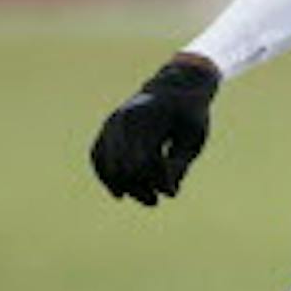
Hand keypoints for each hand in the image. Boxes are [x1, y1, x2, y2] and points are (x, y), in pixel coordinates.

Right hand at [89, 57, 219, 205]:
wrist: (172, 89)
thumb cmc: (188, 114)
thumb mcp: (193, 138)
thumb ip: (180, 164)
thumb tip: (167, 192)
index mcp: (146, 117)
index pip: (144, 160)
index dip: (157, 180)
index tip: (173, 190)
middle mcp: (122, 120)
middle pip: (123, 167)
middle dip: (139, 188)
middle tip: (155, 201)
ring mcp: (111, 124)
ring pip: (107, 164)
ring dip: (124, 187)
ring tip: (147, 200)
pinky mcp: (106, 131)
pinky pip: (97, 157)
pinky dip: (106, 176)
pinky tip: (120, 192)